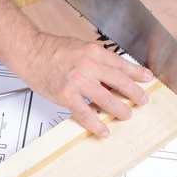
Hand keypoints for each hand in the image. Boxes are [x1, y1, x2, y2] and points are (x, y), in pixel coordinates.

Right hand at [18, 34, 152, 137]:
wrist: (29, 52)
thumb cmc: (51, 49)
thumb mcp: (80, 47)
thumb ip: (97, 60)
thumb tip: (112, 75)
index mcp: (93, 52)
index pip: (121, 64)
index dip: (137, 73)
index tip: (147, 79)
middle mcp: (88, 65)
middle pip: (119, 82)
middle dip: (134, 93)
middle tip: (142, 100)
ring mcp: (77, 82)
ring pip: (106, 99)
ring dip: (119, 109)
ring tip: (127, 115)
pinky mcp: (66, 96)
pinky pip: (85, 113)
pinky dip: (96, 123)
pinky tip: (103, 129)